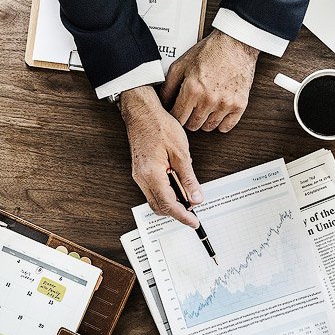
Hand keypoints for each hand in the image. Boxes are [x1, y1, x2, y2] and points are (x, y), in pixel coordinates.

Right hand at [120, 85, 203, 226]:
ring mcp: (139, 175)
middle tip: (194, 211)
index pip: (168, 204)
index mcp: (151, 174)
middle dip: (177, 212)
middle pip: (159, 206)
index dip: (182, 216)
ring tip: (188, 196)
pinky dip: (167, 192)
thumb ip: (188, 178)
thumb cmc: (160, 126)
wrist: (142, 112)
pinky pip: (153, 189)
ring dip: (172, 202)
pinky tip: (178, 184)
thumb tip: (196, 197)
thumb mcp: (181, 153)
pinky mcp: (141, 171)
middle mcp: (142, 178)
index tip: (193, 222)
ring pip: (155, 199)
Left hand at [159, 30, 258, 132]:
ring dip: (204, 121)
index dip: (175, 116)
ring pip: (209, 127)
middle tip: (191, 109)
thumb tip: (162, 103)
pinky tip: (217, 113)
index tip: (177, 112)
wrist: (236, 44)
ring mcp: (225, 104)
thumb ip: (169, 86)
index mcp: (192, 89)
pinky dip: (220, 123)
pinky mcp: (239, 105)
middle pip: (193, 125)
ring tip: (204, 108)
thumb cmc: (210, 52)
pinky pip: (226, 127)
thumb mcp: (181, 64)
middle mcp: (209, 99)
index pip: (178, 117)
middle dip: (188, 119)